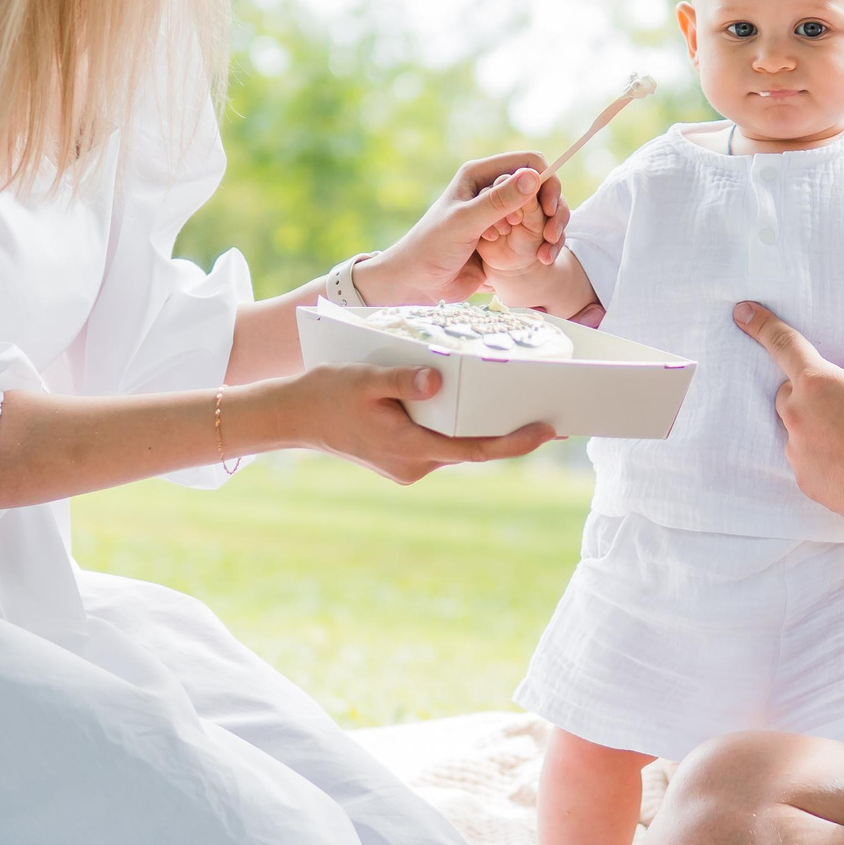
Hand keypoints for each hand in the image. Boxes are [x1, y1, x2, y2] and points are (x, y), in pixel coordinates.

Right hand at [277, 362, 554, 482]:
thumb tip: (438, 380)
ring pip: (457, 446)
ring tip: (522, 405)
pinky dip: (460, 428)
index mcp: (409, 447)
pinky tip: (475, 407)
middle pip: (474, 449)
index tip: (547, 429)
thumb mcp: (364, 378)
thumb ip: (402, 380)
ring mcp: (407, 466)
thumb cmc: (327, 393)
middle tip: (553, 413)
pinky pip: (440, 443)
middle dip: (511, 433)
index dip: (515, 442)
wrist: (291, 417)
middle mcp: (413, 465)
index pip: (476, 450)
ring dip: (485, 430)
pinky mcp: (402, 459)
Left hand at [360, 154, 568, 303]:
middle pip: (539, 185)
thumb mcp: (465, 223)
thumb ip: (499, 201)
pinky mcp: (504, 236)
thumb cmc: (432, 247)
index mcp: (480, 175)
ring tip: (543, 252)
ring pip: (539, 210)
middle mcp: (492, 189)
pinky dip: (542, 242)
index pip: (528, 162)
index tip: (547, 208)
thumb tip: (534, 176)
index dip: (545, 180)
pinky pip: (533, 231)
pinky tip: (540, 259)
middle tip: (550, 235)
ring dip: (548, 228)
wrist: (418, 282)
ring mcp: (499, 213)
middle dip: (549, 208)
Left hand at [735, 300, 843, 516]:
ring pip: (796, 427)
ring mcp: (797, 450)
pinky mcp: (803, 480)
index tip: (741, 311)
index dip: (762, 324)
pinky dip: (820, 455)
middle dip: (808, 392)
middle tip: (842, 402)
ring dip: (814, 425)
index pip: (784, 345)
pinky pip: (805, 458)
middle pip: (789, 392)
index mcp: (818, 383)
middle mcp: (799, 414)